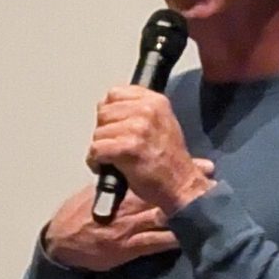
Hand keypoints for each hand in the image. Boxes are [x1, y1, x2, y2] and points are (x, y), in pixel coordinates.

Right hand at [44, 158, 214, 271]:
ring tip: (209, 203)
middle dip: (186, 183)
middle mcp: (129, 206)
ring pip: (165, 217)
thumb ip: (113, 182)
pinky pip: (156, 243)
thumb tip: (129, 168)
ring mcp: (132, 227)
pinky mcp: (130, 247)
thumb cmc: (76, 215)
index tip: (198, 161)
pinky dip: (173, 240)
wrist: (61, 243)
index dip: (172, 166)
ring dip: (187, 210)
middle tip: (209, 174)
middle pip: (163, 192)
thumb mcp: (94, 192)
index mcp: (120, 190)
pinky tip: (190, 236)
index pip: (149, 174)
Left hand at [87, 86, 215, 213]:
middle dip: (104, 131)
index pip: (114, 94)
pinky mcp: (129, 147)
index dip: (110, 112)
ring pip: (98, 133)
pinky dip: (96, 162)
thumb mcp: (162, 122)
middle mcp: (147, 110)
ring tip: (113, 159)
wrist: (182, 185)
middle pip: (103, 112)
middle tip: (114, 146)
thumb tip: (109, 106)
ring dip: (100, 149)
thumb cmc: (169, 160)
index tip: (114, 126)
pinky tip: (106, 167)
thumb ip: (138, 110)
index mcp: (155, 101)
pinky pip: (96, 149)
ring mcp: (138, 128)